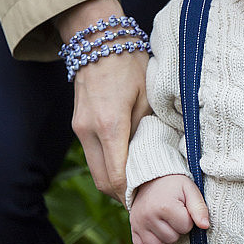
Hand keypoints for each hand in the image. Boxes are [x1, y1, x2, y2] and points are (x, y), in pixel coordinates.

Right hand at [56, 0, 150, 201]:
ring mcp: (80, 129)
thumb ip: (152, 128)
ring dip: (114, 182)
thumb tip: (165, 155)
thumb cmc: (130, 65)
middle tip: (146, 199)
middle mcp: (89, 131)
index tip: (149, 202)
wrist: (98, 41)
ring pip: (95, 171)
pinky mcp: (77, 125)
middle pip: (103, 180)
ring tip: (138, 184)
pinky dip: (107, 166)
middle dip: (123, 194)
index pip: (118, 176)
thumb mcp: (149, 96)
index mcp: (110, 125)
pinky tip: (126, 164)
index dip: (132, 194)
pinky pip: (92, 156)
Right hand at [129, 175, 209, 243]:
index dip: (188, 220)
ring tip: (169, 227)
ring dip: (167, 240)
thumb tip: (205, 226)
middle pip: (172, 239)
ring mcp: (138, 223)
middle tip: (175, 217)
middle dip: (178, 230)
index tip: (184, 209)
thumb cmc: (174, 184)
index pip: (185, 227)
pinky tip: (161, 240)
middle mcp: (149, 216)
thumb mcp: (190, 189)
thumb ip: (199, 208)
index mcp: (165, 206)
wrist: (151, 178)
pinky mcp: (133, 228)